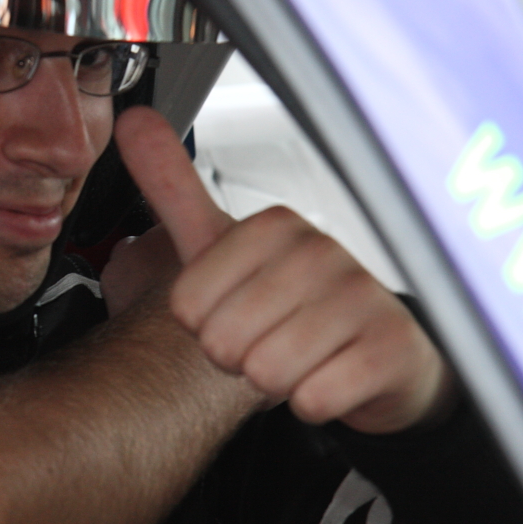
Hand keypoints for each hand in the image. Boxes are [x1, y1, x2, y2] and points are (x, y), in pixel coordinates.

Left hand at [114, 107, 454, 433]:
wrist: (376, 351)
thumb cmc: (291, 299)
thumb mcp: (221, 242)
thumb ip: (172, 185)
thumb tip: (130, 121)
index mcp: (273, 226)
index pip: (187, 304)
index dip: (200, 325)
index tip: (230, 311)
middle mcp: (321, 252)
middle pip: (224, 341)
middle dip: (235, 356)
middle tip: (263, 339)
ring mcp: (363, 297)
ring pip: (268, 372)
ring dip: (272, 381)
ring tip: (295, 357)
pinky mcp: (392, 347)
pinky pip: (314, 398)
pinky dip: (310, 402)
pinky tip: (328, 377)